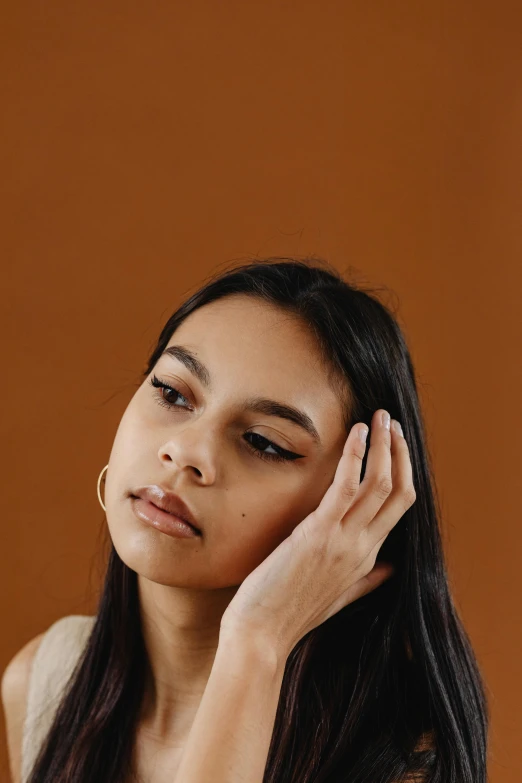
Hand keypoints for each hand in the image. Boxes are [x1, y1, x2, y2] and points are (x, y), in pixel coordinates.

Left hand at [220, 409, 415, 658]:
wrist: (261, 635)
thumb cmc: (291, 614)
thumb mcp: (339, 597)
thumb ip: (367, 580)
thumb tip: (390, 569)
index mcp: (367, 558)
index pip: (399, 507)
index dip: (402, 471)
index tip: (395, 445)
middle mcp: (363, 547)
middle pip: (399, 491)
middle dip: (399, 452)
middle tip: (393, 423)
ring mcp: (344, 541)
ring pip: (380, 484)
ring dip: (384, 446)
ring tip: (381, 417)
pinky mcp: (319, 534)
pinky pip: (347, 487)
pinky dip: (356, 456)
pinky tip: (357, 433)